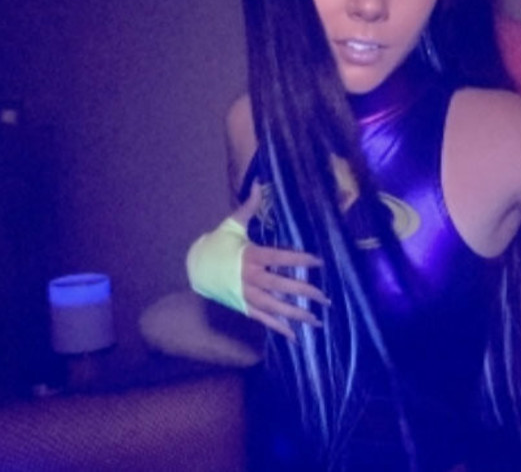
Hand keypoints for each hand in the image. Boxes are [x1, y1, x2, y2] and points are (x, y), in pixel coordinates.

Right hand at [232, 184, 330, 341]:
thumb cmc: (218, 244)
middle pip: (281, 285)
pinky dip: (279, 329)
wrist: (195, 267)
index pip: (280, 257)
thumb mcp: (232, 225)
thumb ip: (249, 207)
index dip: (300, 258)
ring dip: (297, 314)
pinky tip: (296, 337)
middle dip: (305, 291)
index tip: (319, 261)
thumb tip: (259, 184)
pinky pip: (264, 320)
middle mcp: (250, 278)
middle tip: (325, 297)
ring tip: (317, 320)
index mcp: (250, 256)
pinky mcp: (243, 307)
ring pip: (276, 307)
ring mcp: (246, 295)